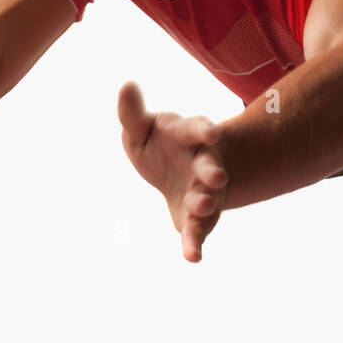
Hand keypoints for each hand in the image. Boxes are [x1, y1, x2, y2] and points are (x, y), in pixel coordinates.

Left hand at [117, 81, 228, 262]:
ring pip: (209, 200)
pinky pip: (198, 231)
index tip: (210, 132)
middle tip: (217, 178)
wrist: (175, 170)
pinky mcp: (197, 217)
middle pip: (212, 166)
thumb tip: (126, 84)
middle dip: (213, 172)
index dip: (204, 130)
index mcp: (190, 135)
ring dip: (207, 206)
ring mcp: (204, 191)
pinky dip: (195, 243)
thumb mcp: (141, 127)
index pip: (199, 128)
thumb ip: (132, 113)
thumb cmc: (158, 142)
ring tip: (202, 210)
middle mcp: (204, 163)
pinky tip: (193, 257)